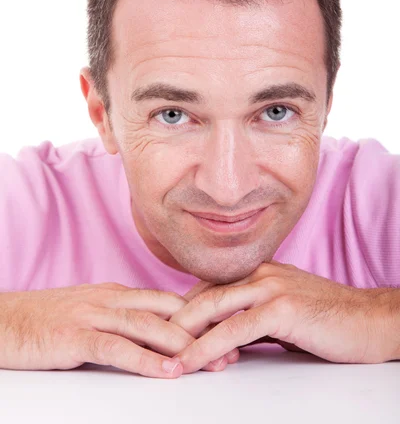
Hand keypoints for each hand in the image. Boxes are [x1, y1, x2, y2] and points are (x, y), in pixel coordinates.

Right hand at [0, 282, 237, 377]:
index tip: (225, 329)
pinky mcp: (76, 335)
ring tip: (212, 361)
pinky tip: (167, 372)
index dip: (198, 316)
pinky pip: (118, 347)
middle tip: (233, 347)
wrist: (3, 321)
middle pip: (166, 312)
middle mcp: (110, 298)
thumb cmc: (45, 320)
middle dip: (201, 330)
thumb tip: (151, 334)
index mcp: (115, 292)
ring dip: (183, 345)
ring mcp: (93, 314)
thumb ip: (119, 318)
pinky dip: (146, 360)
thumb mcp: (88, 312)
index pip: (166, 301)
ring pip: (148, 327)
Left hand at [170, 261, 393, 372]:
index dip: (186, 309)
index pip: (211, 286)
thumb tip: (223, 339)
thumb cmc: (328, 320)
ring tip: (160, 356)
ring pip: (213, 308)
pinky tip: (191, 361)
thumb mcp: (284, 314)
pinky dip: (207, 347)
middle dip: (175, 319)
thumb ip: (252, 319)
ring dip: (183, 334)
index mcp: (260, 271)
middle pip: (204, 293)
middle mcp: (261, 272)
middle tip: (151, 341)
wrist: (370, 320)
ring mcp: (271, 286)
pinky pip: (234, 329)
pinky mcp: (281, 308)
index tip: (165, 330)